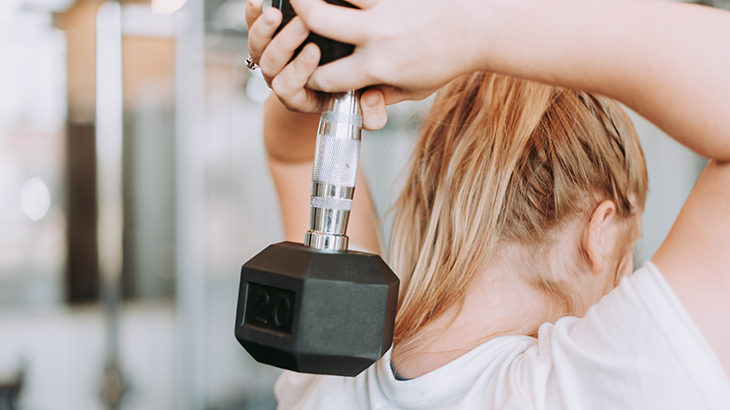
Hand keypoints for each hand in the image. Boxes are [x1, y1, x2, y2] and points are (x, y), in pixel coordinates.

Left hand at [245, 0, 387, 128]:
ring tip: (279, 13)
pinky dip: (253, 14)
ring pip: (258, 46)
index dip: (299, 70)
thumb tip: (372, 100)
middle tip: (303, 24)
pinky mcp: (264, 39)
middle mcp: (281, 78)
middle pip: (271, 64)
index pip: (289, 87)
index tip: (315, 52)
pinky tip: (260, 1)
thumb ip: (371, 113)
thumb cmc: (345, 90)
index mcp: (299, 97)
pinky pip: (251, 26)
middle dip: (286, 43)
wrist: (329, 81)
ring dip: (267, 29)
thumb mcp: (360, 105)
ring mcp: (270, 59)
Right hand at [290, 0, 488, 104]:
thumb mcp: (415, 90)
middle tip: (288, 2)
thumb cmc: (448, 60)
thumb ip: (382, 95)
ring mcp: (387, 5)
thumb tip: (358, 101)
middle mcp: (376, 33)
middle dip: (295, 10)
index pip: (325, 73)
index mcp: (377, 66)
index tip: (306, 68)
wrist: (482, 28)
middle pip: (316, 17)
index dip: (308, 74)